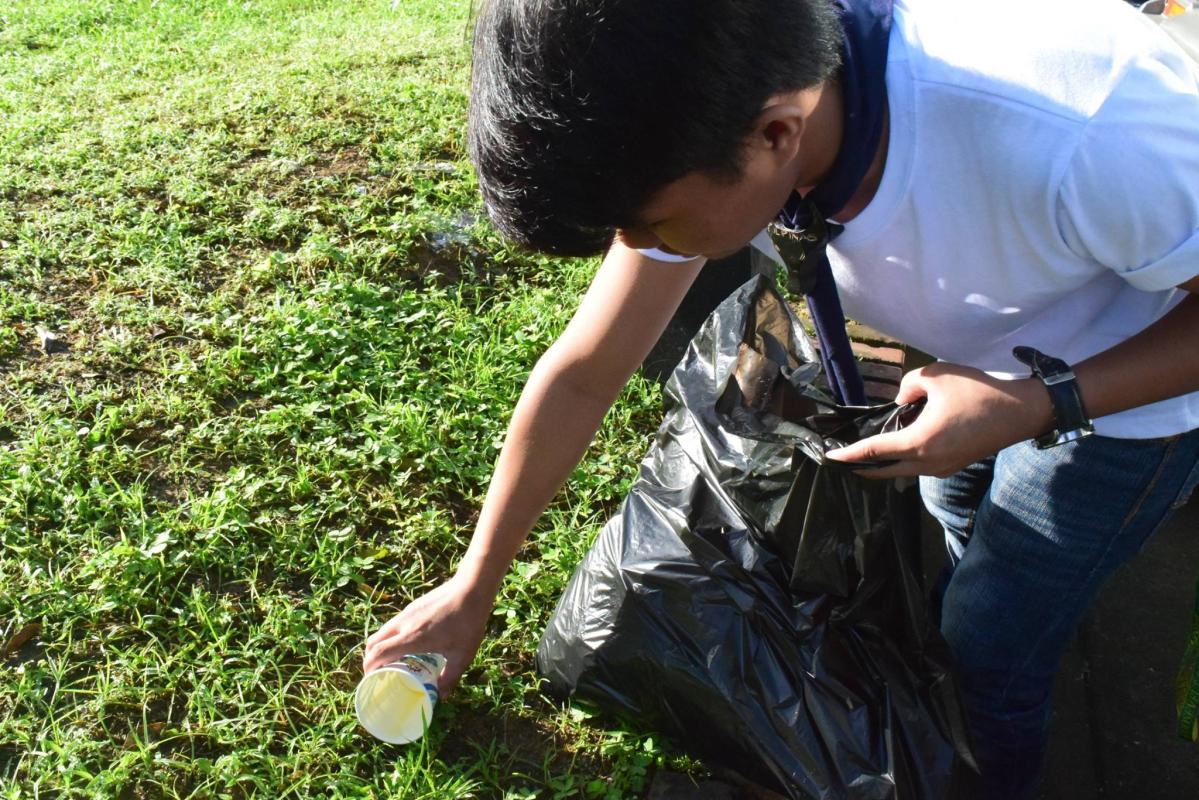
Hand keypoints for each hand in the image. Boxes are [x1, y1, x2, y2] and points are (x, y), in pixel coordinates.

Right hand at [363, 574, 493, 691]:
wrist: (471, 588)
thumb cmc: (468, 622)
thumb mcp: (462, 655)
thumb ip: (451, 677)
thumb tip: (442, 696)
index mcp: (412, 638)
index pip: (378, 652)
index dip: (369, 668)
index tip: (370, 680)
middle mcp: (404, 624)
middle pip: (374, 642)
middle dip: (370, 659)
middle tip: (379, 672)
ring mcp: (407, 612)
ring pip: (383, 631)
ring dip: (380, 646)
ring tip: (392, 660)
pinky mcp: (413, 606)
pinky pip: (394, 624)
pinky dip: (391, 637)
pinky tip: (407, 644)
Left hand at [824, 362, 1052, 478]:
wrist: (1021, 412)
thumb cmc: (978, 392)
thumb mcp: (936, 375)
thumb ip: (908, 384)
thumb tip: (901, 401)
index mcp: (918, 443)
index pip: (873, 453)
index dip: (848, 455)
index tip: (830, 457)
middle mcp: (927, 463)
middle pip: (883, 470)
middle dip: (860, 465)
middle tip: (843, 456)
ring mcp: (941, 468)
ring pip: (902, 470)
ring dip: (884, 462)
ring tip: (868, 448)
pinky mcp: (953, 466)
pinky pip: (918, 467)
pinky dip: (903, 459)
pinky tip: (899, 444)